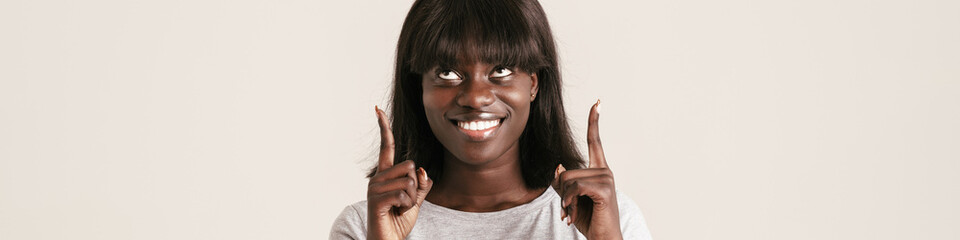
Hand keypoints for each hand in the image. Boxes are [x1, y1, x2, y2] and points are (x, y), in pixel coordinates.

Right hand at [367, 106, 432, 239]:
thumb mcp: (415, 201)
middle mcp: (377, 178)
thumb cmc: (398, 220)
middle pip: (409, 166)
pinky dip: (407, 205)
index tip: (377, 109)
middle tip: (405, 201)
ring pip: (409, 181)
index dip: (384, 128)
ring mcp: (374, 188)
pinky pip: (403, 194)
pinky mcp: (376, 200)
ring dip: (411, 198)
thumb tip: (423, 170)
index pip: (386, 147)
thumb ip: (421, 185)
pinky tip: (396, 212)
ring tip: (399, 208)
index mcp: (385, 175)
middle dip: (416, 185)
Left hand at [553, 100, 622, 239]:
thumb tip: (557, 166)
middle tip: (569, 209)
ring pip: (567, 180)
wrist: (603, 239)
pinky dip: (568, 202)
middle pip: (566, 171)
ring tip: (573, 213)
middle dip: (561, 193)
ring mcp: (606, 179)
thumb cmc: (590, 219)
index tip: (598, 103)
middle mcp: (605, 171)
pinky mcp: (603, 189)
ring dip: (564, 200)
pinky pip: (573, 188)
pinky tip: (572, 214)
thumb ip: (563, 182)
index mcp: (599, 171)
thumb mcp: (571, 198)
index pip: (595, 141)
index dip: (595, 121)